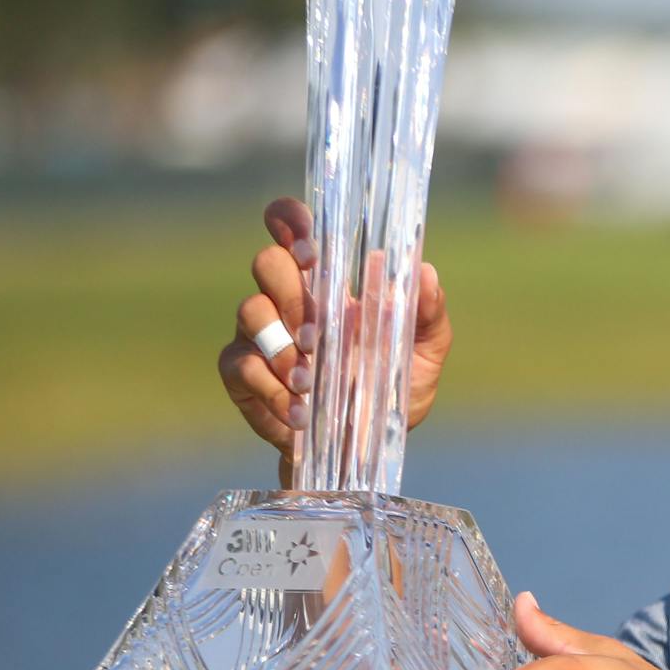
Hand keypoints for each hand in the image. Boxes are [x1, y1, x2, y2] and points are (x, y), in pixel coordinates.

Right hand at [215, 196, 452, 471]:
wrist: (364, 448)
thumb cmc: (393, 386)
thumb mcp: (424, 352)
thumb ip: (427, 313)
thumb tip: (423, 271)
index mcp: (328, 281)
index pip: (294, 229)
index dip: (290, 221)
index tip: (311, 248)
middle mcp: (288, 298)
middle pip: (268, 262)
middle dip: (291, 290)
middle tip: (319, 328)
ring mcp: (259, 334)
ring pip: (251, 311)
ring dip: (283, 346)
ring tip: (312, 380)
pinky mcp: (242, 373)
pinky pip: (242, 366)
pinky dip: (271, 388)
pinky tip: (300, 410)